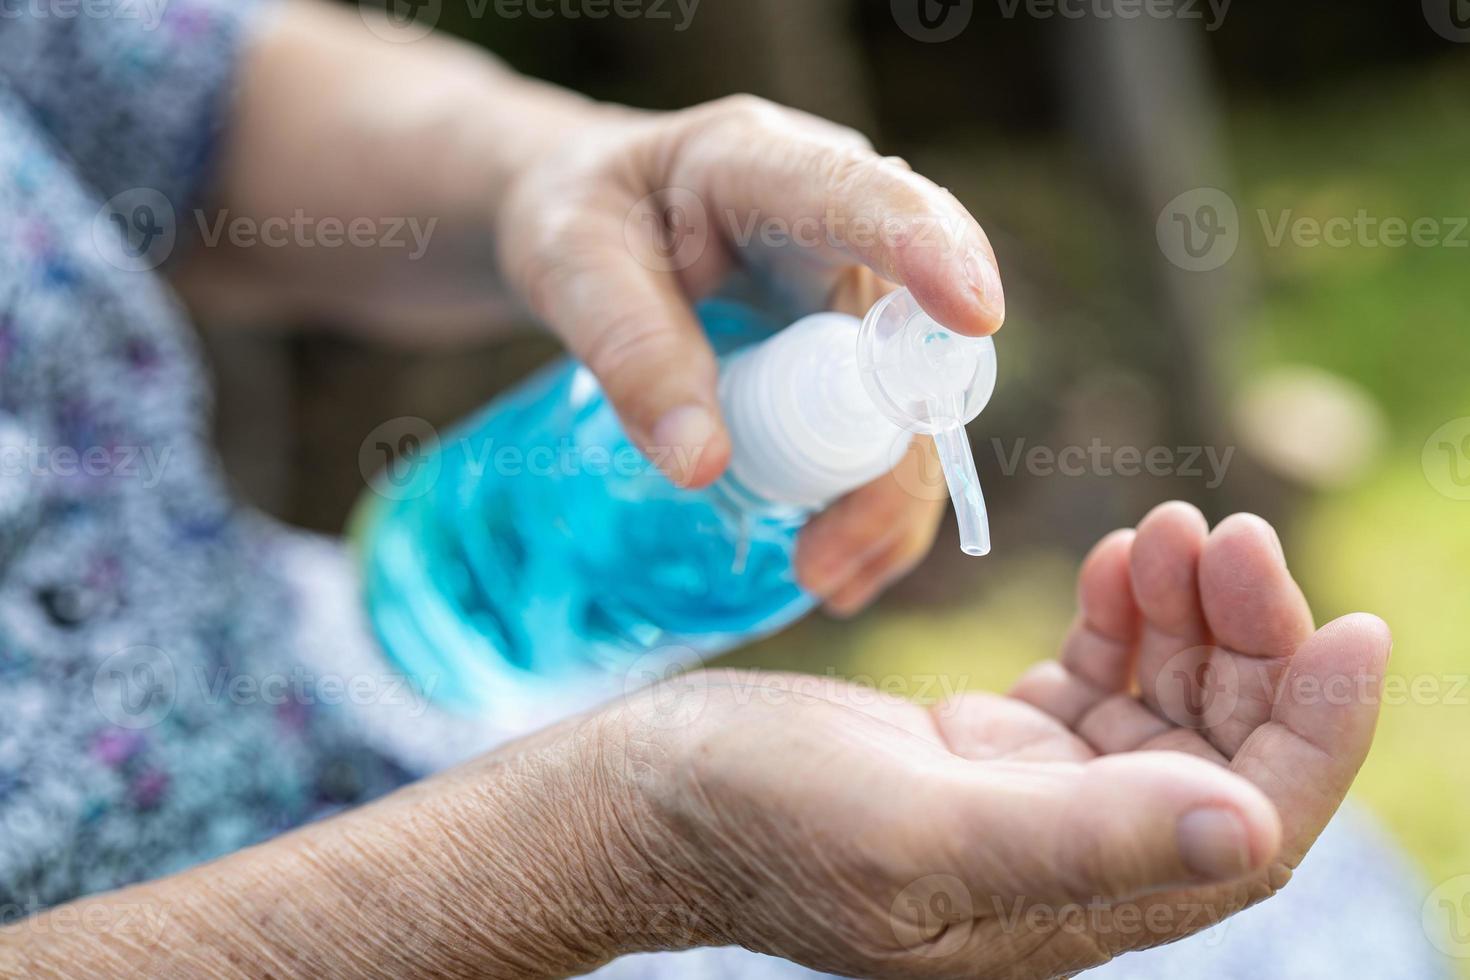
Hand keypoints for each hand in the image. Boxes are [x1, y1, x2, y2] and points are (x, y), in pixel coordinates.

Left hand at [496, 95, 1005, 612]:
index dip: (931, 248)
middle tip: (820, 562)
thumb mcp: (568, 265)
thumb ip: (628, 347)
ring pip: (911, 402)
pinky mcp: (847, 355)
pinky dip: (866, 504)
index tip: (975, 314)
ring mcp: (851, 293)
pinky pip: (882, 433)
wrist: (584, 224)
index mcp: (764, 165)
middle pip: (911, 335)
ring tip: (819, 581)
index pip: (867, 196)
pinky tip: (834, 567)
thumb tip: (704, 466)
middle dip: (892, 455)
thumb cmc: (576, 220)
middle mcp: (835, 226)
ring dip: (883, 500)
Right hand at [591, 504, 1387, 977]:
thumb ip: (1081, 841)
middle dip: (1246, 645)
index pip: (1248, 832)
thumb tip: (1253, 831)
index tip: (1348, 626)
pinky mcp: (985, 750)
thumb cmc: (756, 819)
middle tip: (1227, 535)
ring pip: (1163, 710)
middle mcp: (1065, 863)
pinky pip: (1096, 683)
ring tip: (1173, 529)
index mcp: (1066, 907)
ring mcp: (1027, 803)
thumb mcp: (917, 830)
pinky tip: (1120, 562)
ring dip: (1186, 618)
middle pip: (1217, 755)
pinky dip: (1124, 619)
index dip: (1317, 738)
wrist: (648, 797)